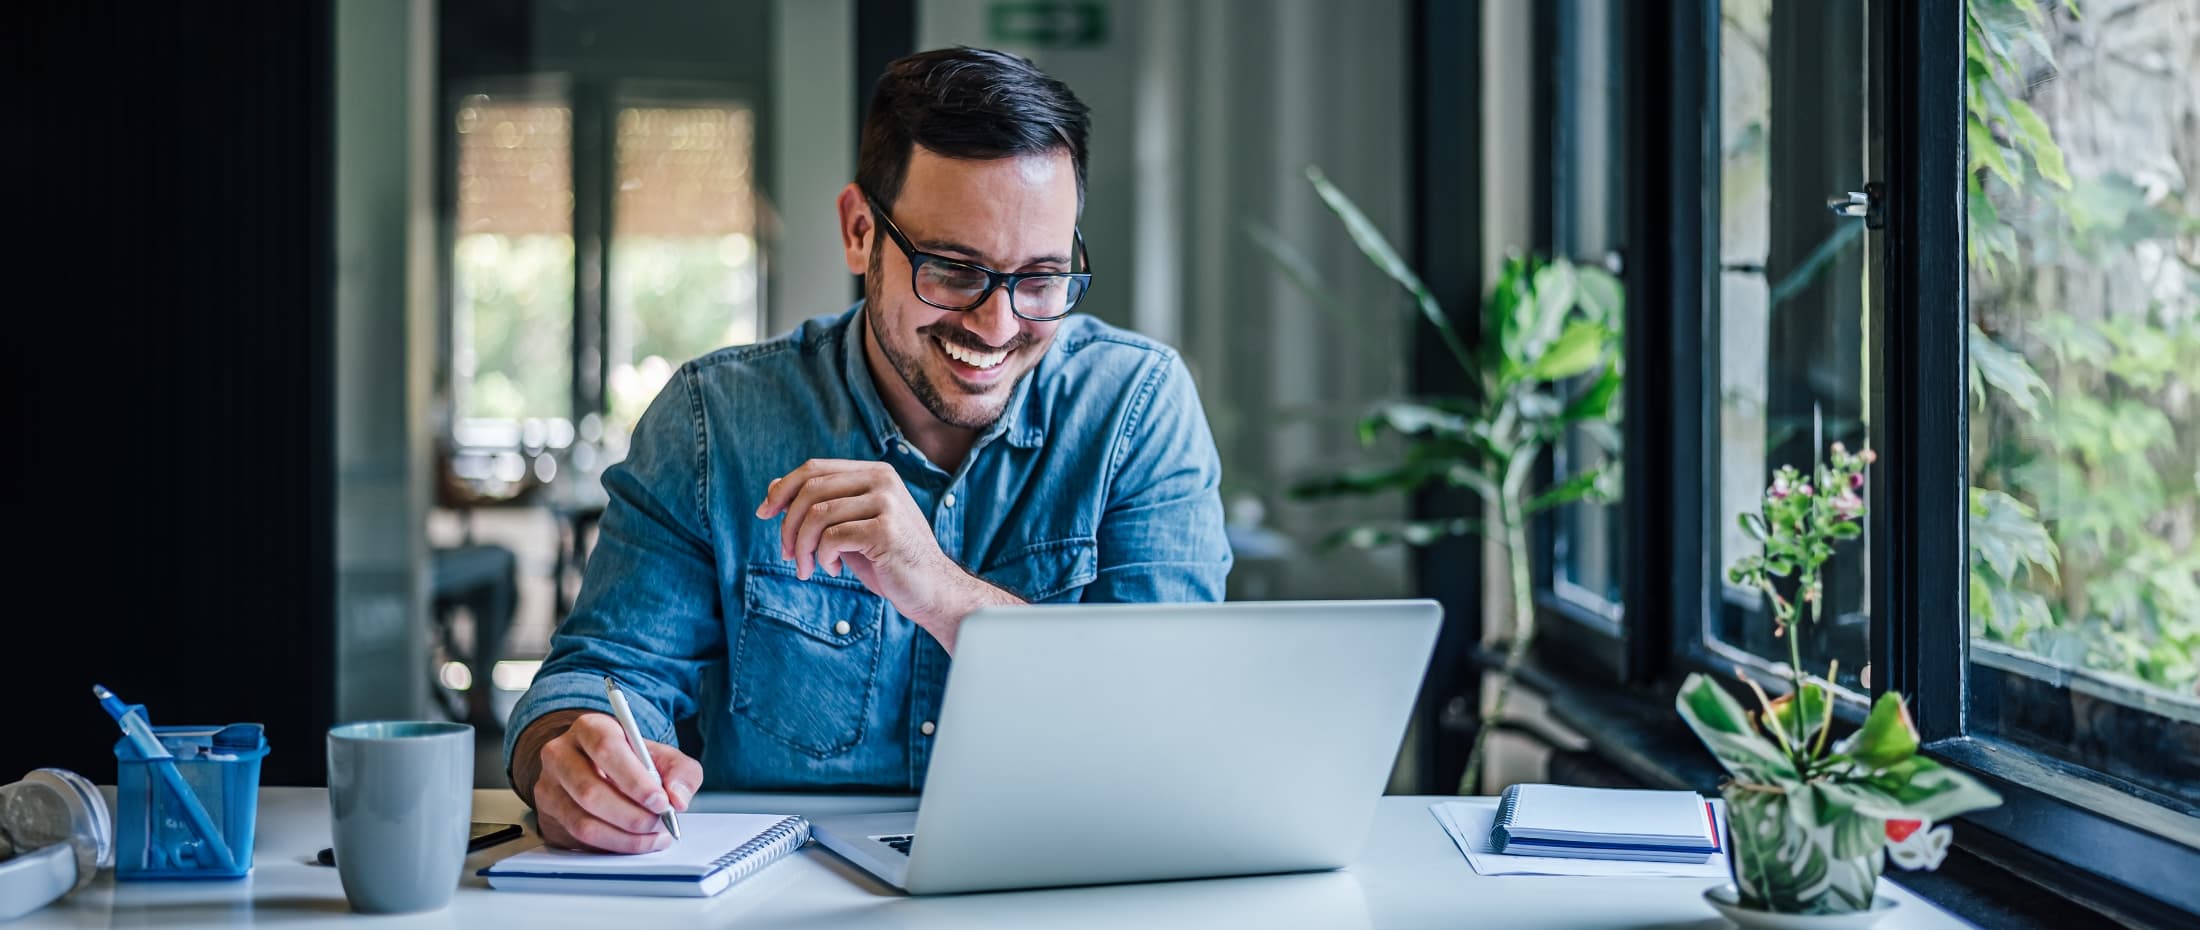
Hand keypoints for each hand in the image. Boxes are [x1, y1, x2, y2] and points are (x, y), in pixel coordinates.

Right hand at [527, 712, 701, 852]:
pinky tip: (634, 842)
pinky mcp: (548, 816)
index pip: (606, 749)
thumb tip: (677, 798)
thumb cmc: (632, 762)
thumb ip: (680, 772)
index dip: (634, 780)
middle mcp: (560, 754)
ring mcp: (548, 787)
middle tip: (658, 822)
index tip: (660, 801)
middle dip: (631, 815)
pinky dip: (612, 846)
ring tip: (651, 835)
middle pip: (590, 791)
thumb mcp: (663, 757)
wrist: (600, 770)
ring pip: (582, 821)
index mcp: (589, 728)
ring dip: (623, 836)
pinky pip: (578, 840)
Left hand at [756, 459, 1021, 649]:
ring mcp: (887, 503)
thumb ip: (821, 505)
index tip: (764, 513)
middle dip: (788, 525)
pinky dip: (823, 557)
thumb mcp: (850, 527)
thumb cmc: (887, 560)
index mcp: (875, 473)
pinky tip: (833, 569)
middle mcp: (882, 480)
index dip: (783, 489)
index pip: (815, 468)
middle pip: (811, 490)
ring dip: (802, 546)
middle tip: (787, 555)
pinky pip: (833, 537)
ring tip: (807, 568)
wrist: (930, 590)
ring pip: (817, 515)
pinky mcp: (886, 531)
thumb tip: (774, 486)